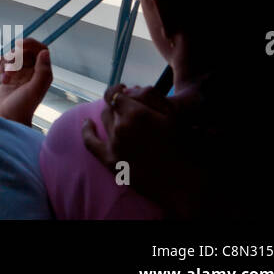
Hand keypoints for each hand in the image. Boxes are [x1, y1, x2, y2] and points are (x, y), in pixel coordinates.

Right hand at [0, 38, 52, 126]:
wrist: (8, 120)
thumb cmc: (22, 107)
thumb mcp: (34, 90)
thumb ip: (42, 71)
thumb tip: (44, 52)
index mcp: (43, 73)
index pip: (40, 49)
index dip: (30, 44)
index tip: (18, 45)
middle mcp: (33, 72)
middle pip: (24, 51)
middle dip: (14, 56)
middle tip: (8, 68)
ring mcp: (21, 74)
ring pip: (13, 56)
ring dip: (6, 61)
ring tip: (3, 75)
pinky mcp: (9, 77)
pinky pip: (5, 62)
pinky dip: (0, 64)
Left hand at [81, 84, 201, 215]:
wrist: (187, 184)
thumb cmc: (186, 147)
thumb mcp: (173, 115)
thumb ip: (151, 96)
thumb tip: (131, 89)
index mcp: (137, 113)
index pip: (117, 94)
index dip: (122, 92)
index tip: (128, 92)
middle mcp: (121, 126)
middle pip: (111, 107)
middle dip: (120, 105)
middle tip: (131, 107)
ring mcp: (114, 144)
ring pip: (104, 120)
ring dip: (111, 115)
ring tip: (121, 115)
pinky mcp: (111, 161)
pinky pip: (90, 142)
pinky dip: (87, 130)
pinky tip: (88, 123)